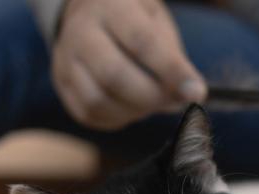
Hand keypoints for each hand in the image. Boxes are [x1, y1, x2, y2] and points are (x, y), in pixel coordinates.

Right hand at [52, 0, 206, 129]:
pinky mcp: (62, 84)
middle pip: (114, 76)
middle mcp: (81, 32)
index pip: (142, 42)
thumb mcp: (156, 21)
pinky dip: (118, 118)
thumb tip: (186, 95)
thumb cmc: (133, 18)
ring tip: (152, 102)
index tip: (197, 93)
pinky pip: (89, 114)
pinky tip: (132, 106)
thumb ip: (171, 56)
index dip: (172, 71)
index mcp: (111, 7)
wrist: (86, 10)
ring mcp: (65, 60)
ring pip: (98, 101)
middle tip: (174, 101)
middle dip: (152, 97)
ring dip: (134, 111)